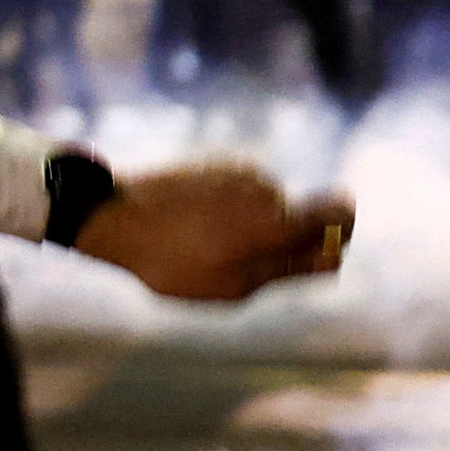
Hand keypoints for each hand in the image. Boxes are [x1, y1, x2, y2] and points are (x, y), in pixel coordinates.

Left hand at [71, 162, 351, 302]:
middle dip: (280, 241)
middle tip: (235, 266)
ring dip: (247, 227)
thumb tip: (334, 255)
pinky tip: (190, 228)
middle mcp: (265, 186)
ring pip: (262, 206)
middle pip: (296, 217)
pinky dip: (224, 211)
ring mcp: (236, 171)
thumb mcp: (234, 287)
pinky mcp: (211, 164)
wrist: (108, 221)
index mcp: (277, 220)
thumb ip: (291, 269)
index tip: (321, 250)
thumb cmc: (172, 266)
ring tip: (202, 248)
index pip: (341, 212)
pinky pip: (236, 193)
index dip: (339, 233)